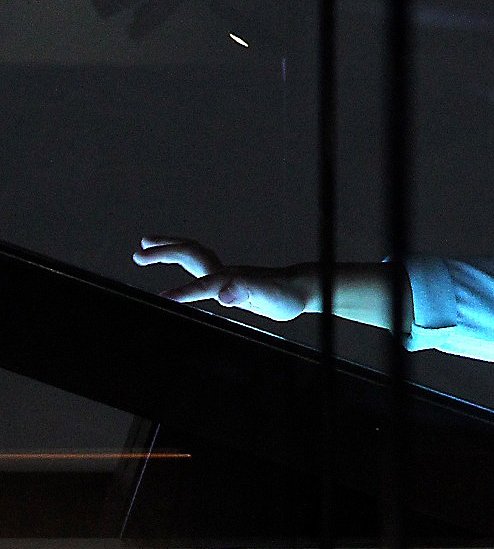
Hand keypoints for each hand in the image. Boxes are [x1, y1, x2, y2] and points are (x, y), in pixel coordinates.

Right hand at [134, 236, 313, 321]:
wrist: (301, 288)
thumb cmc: (287, 295)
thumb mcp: (270, 298)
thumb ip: (248, 292)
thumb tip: (226, 293)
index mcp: (231, 278)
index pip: (202, 284)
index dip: (182, 292)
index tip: (160, 299)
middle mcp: (224, 272)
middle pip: (190, 254)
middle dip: (163, 252)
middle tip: (137, 253)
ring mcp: (225, 274)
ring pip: (191, 256)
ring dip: (167, 250)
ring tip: (143, 249)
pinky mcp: (227, 279)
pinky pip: (197, 267)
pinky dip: (181, 261)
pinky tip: (177, 271)